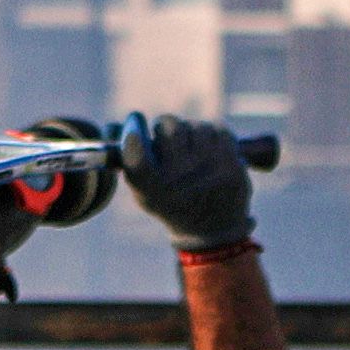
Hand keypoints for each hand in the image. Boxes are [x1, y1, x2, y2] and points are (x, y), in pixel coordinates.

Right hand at [112, 112, 259, 254]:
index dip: (133, 134)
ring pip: (197, 126)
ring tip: (193, 149)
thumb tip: (118, 124)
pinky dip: (215, 135)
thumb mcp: (144, 190)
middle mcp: (179, 182)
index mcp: (151, 190)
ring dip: (194, 131)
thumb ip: (129, 159)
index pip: (137, 156)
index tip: (135, 119)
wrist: (212, 231)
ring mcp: (207, 173)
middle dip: (168, 125)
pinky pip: (220, 131)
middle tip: (170, 135)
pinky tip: (212, 150)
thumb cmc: (170, 202)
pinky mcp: (231, 168)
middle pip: (170, 127)